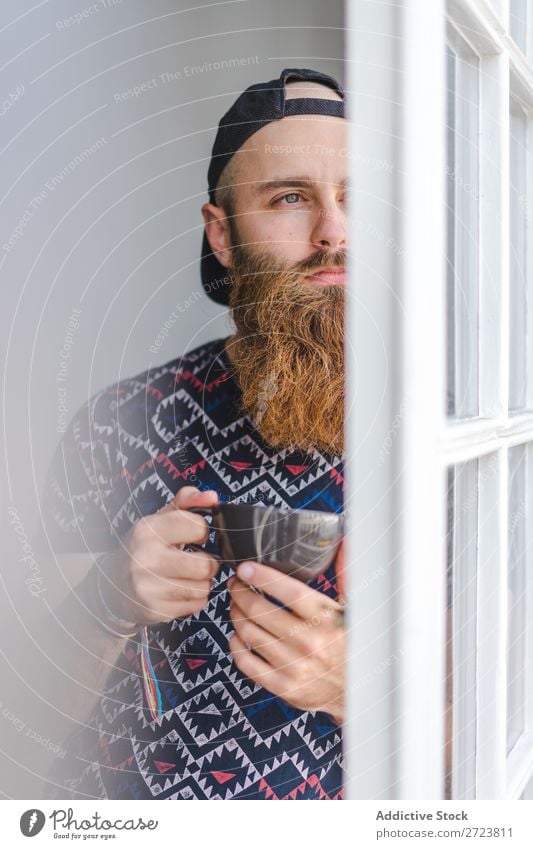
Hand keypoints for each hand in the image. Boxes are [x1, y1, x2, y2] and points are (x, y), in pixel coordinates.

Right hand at [100, 486, 219, 625]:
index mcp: (147, 530)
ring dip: (203, 582)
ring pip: (203, 587)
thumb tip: (212, 497)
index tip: (194, 535)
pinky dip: (196, 598)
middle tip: (198, 561)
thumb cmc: (143, 548)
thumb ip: (186, 502)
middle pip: (205, 565)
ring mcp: (149, 587)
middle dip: (208, 563)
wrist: (113, 586)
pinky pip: (197, 604)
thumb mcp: (159, 520)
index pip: (198, 527)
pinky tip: (181, 590)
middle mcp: (146, 558)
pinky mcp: (157, 610)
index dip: (202, 531)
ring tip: (188, 576)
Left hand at [228, 547, 345, 724]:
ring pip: (248, 633)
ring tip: (237, 605)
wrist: (358, 690)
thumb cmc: (352, 645)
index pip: (288, 591)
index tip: (246, 568)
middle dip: (240, 592)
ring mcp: (294, 666)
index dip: (261, 577)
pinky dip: (236, 645)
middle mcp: (309, 642)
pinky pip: (247, 663)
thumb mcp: (354, 608)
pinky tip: (238, 635)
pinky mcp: (283, 686)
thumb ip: (345, 574)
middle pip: (259, 610)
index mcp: (327, 619)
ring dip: (236, 614)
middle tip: (236, 584)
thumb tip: (343, 544)